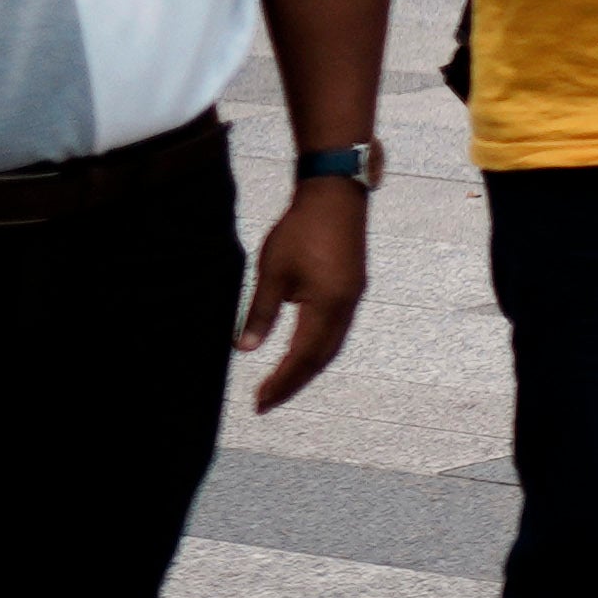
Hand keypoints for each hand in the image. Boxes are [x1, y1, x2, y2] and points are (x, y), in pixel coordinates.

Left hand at [240, 176, 367, 412]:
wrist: (335, 194)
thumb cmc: (301, 230)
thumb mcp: (272, 272)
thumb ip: (261, 313)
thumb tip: (244, 349)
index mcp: (326, 306)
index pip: (302, 358)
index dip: (281, 383)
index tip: (259, 403)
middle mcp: (345, 306)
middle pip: (321, 358)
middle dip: (294, 382)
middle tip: (267, 401)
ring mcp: (353, 296)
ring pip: (332, 345)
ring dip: (308, 367)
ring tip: (284, 382)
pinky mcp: (353, 285)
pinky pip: (337, 328)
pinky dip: (319, 347)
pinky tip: (304, 347)